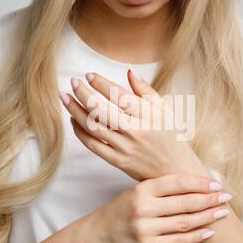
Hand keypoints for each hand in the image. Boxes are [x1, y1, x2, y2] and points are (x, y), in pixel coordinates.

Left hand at [59, 69, 206, 180]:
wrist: (176, 171)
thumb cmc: (172, 137)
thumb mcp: (165, 110)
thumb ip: (145, 90)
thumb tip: (129, 71)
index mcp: (148, 115)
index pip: (119, 95)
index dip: (100, 83)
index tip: (88, 75)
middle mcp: (135, 130)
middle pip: (101, 109)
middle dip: (83, 93)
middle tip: (73, 82)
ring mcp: (125, 147)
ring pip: (93, 127)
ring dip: (75, 110)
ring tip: (66, 98)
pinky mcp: (118, 161)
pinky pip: (93, 145)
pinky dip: (80, 132)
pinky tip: (74, 120)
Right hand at [79, 173, 231, 242]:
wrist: (96, 236)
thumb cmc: (118, 210)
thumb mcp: (134, 192)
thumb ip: (159, 188)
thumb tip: (193, 184)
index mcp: (141, 190)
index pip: (177, 183)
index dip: (200, 183)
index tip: (216, 183)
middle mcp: (144, 208)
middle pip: (185, 202)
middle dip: (210, 199)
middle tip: (226, 197)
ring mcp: (145, 229)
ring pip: (184, 222)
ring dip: (207, 217)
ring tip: (222, 213)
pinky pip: (178, 241)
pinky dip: (196, 236)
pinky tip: (209, 231)